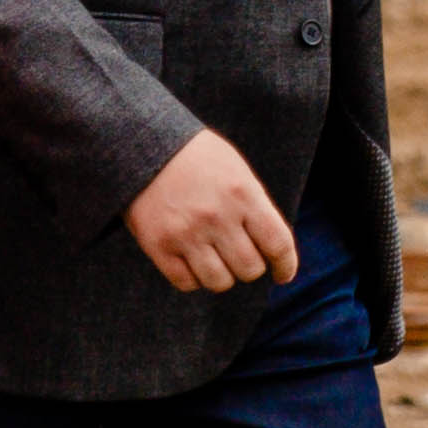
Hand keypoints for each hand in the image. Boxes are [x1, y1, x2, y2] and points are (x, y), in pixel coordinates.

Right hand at [123, 131, 296, 293]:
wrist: (142, 144)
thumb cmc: (197, 158)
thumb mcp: (236, 171)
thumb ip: (255, 208)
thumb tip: (272, 251)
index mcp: (243, 194)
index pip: (278, 244)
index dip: (285, 266)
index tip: (283, 274)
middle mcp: (217, 216)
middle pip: (250, 269)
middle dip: (250, 267)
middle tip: (240, 256)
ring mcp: (186, 233)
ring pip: (220, 282)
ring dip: (222, 276)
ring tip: (216, 260)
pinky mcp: (159, 246)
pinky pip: (186, 283)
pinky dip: (193, 278)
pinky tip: (192, 261)